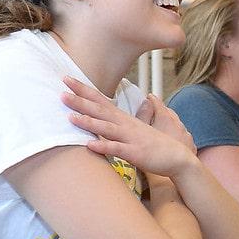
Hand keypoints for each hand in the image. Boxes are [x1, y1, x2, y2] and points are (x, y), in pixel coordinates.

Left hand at [61, 76, 194, 177]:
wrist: (178, 158)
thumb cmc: (155, 145)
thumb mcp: (137, 129)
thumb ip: (121, 120)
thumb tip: (111, 112)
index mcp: (124, 118)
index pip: (101, 100)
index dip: (84, 90)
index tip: (67, 79)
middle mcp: (126, 125)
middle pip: (100, 110)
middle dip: (80, 101)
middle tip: (61, 92)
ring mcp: (131, 138)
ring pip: (106, 128)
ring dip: (88, 122)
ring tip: (70, 117)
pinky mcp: (136, 153)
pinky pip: (117, 149)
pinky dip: (103, 147)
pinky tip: (89, 146)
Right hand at [136, 93, 195, 155]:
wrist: (173, 170)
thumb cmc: (155, 153)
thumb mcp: (143, 132)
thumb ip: (142, 116)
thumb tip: (144, 103)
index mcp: (166, 119)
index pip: (158, 104)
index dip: (153, 100)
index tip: (149, 96)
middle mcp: (178, 124)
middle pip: (170, 113)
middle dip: (162, 110)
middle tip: (155, 110)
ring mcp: (186, 135)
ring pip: (178, 124)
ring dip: (171, 123)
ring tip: (163, 126)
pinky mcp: (191, 145)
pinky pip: (184, 136)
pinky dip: (178, 135)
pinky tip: (173, 140)